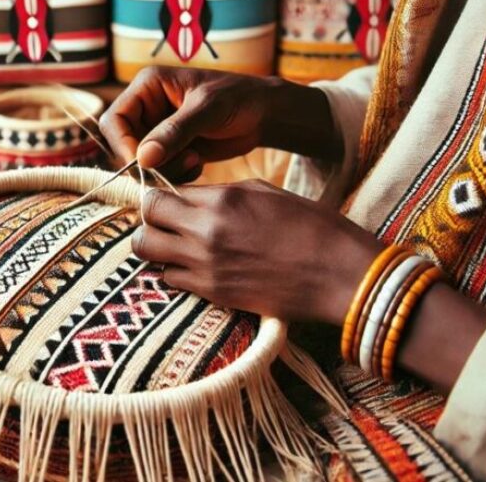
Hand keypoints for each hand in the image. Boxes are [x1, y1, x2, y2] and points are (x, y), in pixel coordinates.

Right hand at [98, 66, 339, 180]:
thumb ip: (174, 133)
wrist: (264, 114)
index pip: (115, 120)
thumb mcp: (207, 110)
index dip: (123, 145)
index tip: (144, 165)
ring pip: (141, 162)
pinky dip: (175, 174)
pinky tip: (198, 163)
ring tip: (194, 161)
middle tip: (181, 163)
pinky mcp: (170, 148)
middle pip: (124, 145)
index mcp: (148, 86)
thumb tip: (142, 158)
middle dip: (148, 162)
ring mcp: (157, 129)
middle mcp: (147, 107)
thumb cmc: (239, 98)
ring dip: (164, 169)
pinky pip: (158, 169)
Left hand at [132, 179, 382, 323]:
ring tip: (174, 247)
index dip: (160, 196)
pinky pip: (170, 279)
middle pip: (145, 221)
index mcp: (222, 198)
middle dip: (150, 220)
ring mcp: (206, 264)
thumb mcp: (265, 193)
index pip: (162, 192)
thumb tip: (191, 197)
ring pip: (148, 252)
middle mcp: (205, 229)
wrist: (339, 273)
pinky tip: (192, 268)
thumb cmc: (311, 227)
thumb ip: (221, 194)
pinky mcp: (213, 293)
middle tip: (165, 224)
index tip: (167, 201)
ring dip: (155, 248)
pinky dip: (173, 273)